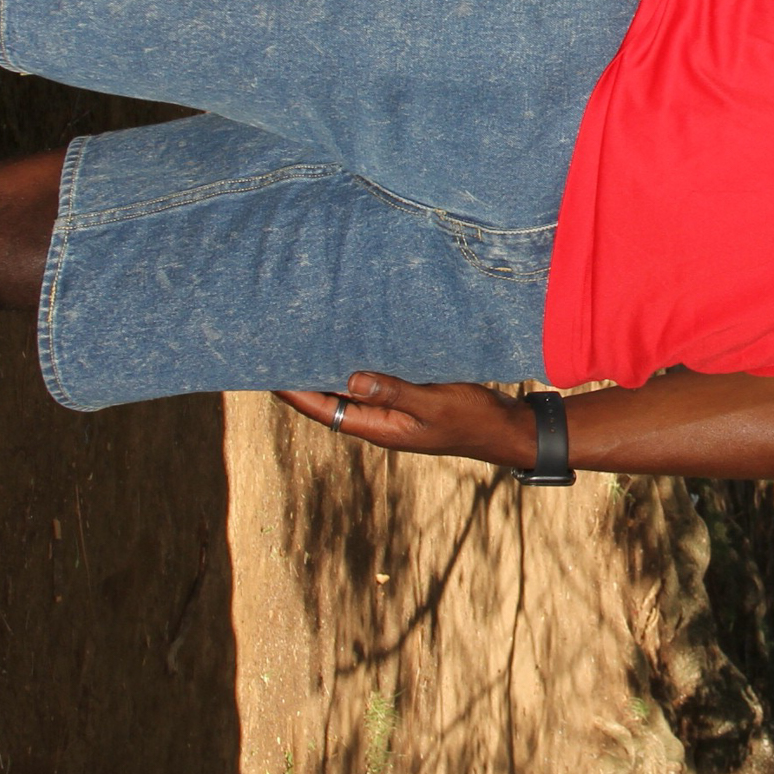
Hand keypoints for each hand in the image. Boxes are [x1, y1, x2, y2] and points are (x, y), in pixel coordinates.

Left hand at [273, 371, 527, 461]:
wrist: (505, 429)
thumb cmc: (473, 419)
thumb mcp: (434, 403)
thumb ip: (394, 392)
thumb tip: (350, 380)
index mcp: (380, 429)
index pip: (324, 410)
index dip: (295, 394)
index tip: (268, 375)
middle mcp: (380, 422)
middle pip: (331, 400)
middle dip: (306, 379)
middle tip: (279, 349)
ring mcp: (393, 412)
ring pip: (351, 391)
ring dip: (330, 371)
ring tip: (305, 343)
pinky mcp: (407, 399)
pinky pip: (373, 383)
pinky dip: (358, 367)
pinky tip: (352, 346)